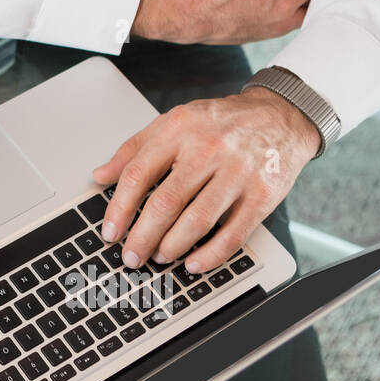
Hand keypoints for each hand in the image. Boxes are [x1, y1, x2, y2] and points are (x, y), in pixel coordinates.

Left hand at [90, 86, 320, 271]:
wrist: (279, 117)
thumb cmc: (220, 123)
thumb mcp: (172, 123)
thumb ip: (133, 149)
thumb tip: (100, 175)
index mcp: (179, 131)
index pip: (138, 174)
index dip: (119, 208)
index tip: (110, 232)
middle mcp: (208, 150)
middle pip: (166, 202)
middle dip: (142, 236)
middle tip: (131, 256)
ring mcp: (237, 173)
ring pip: (197, 220)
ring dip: (172, 246)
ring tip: (158, 256)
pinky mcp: (262, 195)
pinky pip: (233, 234)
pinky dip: (210, 255)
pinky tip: (193, 263)